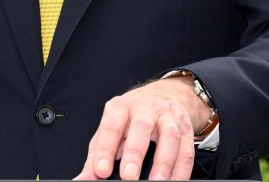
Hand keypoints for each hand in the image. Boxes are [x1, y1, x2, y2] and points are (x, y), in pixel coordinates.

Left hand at [76, 76, 207, 180]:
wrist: (166, 95)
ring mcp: (168, 117)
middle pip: (141, 128)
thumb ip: (96, 154)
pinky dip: (181, 169)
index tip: (101, 170)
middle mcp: (146, 109)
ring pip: (169, 138)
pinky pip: (186, 150)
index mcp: (121, 108)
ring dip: (163, 163)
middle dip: (135, 154)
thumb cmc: (133, 116)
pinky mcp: (185, 129)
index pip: (111, 127)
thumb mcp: (112, 127)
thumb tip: (83, 179)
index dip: (105, 150)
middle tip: (128, 177)